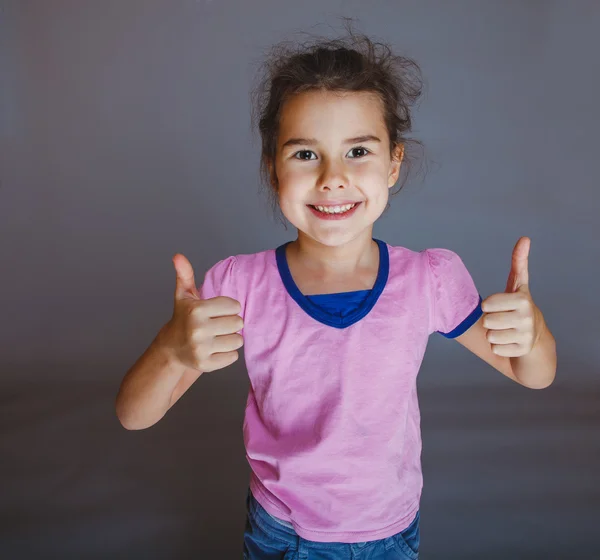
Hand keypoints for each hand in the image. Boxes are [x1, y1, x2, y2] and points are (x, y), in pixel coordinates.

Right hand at [163, 254, 243, 371]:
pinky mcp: (206, 365)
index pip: (234, 306)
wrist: (171, 348)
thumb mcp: (184, 295)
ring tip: (217, 336)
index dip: (229, 308)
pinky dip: (228, 353)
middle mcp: (198, 330)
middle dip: (231, 323)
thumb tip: (178, 256)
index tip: (218, 311)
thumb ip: (185, 274)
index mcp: (196, 310)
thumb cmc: (183, 318)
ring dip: (231, 338)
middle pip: (238, 323)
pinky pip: (233, 356)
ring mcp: (201, 349)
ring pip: (238, 340)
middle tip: (218, 325)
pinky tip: (215, 349)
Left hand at [481, 237, 542, 356]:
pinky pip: (495, 349)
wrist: (536, 337)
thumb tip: (525, 238)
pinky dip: (498, 347)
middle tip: (503, 319)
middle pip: (487, 321)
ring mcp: (526, 336)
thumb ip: (519, 262)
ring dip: (493, 334)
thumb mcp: (518, 284)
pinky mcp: (521, 351)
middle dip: (490, 321)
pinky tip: (510, 342)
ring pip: (490, 336)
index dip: (488, 305)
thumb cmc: (519, 305)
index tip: (499, 305)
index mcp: (523, 300)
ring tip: (506, 330)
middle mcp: (527, 318)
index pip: (487, 304)